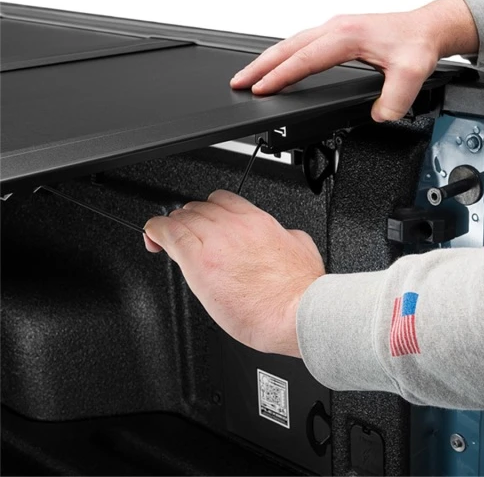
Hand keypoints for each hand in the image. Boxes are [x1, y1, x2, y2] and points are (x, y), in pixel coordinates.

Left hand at [143, 190, 324, 356]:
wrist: (296, 313)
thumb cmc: (300, 292)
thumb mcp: (301, 247)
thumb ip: (285, 234)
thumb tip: (282, 234)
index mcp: (259, 221)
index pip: (223, 200)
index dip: (209, 209)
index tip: (205, 219)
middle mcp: (235, 226)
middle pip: (199, 208)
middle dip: (189, 219)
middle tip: (186, 234)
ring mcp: (215, 242)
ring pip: (182, 218)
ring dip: (173, 225)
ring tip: (167, 237)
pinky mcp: (199, 263)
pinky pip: (169, 235)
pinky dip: (156, 232)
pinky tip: (152, 236)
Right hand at [230, 0, 478, 121]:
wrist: (428, 28)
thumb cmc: (418, 44)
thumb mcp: (413, 74)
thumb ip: (394, 99)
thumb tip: (379, 116)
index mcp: (347, 36)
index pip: (305, 60)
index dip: (281, 76)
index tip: (261, 90)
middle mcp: (336, 28)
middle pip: (288, 47)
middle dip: (260, 66)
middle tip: (238, 83)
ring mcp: (335, 29)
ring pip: (292, 43)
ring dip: (269, 60)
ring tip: (249, 76)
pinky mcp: (338, 33)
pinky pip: (302, 43)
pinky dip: (284, 55)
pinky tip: (279, 66)